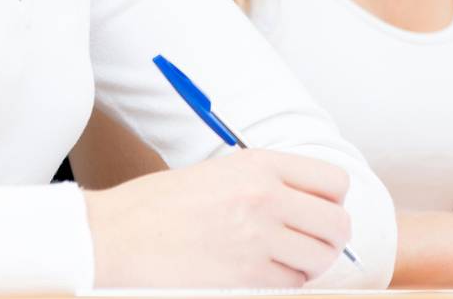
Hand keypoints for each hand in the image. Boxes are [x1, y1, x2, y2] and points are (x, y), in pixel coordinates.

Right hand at [83, 149, 351, 287]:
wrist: (115, 237)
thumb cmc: (158, 206)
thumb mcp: (217, 173)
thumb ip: (265, 181)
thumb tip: (306, 202)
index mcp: (258, 165)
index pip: (334, 182)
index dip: (332, 200)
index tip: (319, 209)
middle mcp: (265, 199)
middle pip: (338, 226)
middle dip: (330, 238)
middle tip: (309, 241)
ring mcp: (257, 242)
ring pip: (319, 261)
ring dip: (307, 264)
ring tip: (281, 259)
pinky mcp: (247, 280)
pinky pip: (291, 286)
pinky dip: (284, 284)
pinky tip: (259, 273)